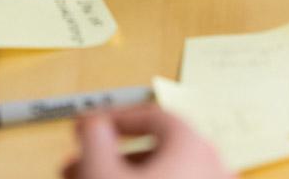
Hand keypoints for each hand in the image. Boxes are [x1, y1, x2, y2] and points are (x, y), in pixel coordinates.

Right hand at [62, 106, 229, 178]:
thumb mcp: (103, 175)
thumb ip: (94, 142)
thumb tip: (93, 124)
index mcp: (193, 144)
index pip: (151, 116)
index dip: (113, 118)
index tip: (86, 127)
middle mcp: (213, 163)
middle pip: (156, 149)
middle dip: (111, 154)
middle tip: (76, 164)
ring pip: (164, 172)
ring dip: (123, 173)